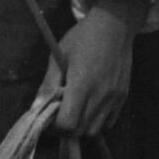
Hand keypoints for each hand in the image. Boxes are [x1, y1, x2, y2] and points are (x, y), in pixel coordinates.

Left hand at [52, 0, 141, 137]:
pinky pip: (109, 123)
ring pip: (95, 131)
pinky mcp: (123, 97)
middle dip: (67, 128)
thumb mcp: (59, 57)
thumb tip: (36, 108)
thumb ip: (48, 85)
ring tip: (76, 110)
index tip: (51, 116)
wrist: (115, 26)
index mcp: (82, 85)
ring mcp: (113, 98)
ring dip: (82, 127)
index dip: (56, 126)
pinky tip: (91, 108)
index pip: (68, 124)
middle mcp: (100, 96)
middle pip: (80, 132)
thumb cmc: (82, 38)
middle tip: (61, 113)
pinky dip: (97, 122)